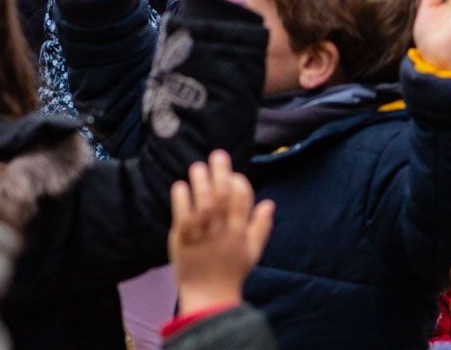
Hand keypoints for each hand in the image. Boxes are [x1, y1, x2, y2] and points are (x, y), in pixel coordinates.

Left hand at [169, 150, 275, 314]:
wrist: (209, 296)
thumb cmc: (231, 272)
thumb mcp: (252, 252)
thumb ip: (261, 227)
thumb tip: (270, 203)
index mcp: (240, 232)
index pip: (243, 201)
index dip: (239, 183)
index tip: (232, 174)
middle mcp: (223, 231)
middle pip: (223, 197)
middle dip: (221, 173)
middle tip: (217, 155)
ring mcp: (203, 235)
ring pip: (204, 204)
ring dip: (201, 183)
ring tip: (197, 167)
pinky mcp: (184, 239)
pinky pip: (183, 216)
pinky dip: (182, 200)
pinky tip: (179, 186)